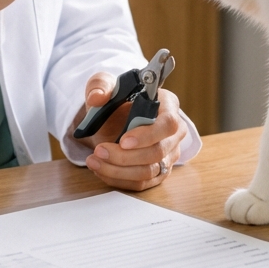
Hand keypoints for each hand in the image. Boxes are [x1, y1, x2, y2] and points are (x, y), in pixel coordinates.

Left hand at [79, 72, 185, 191]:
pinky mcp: (159, 171)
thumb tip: (97, 97)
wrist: (112, 118)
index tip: (123, 141)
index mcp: (168, 104)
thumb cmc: (115, 99)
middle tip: (99, 151)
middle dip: (125, 156)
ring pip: (149, 171)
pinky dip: (119, 178)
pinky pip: (142, 183)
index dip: (147, 136)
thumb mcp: (103, 84)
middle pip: (158, 152)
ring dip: (118, 170)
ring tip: (94, 161)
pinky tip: (101, 169)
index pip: (168, 124)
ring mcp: (169, 154)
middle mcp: (174, 132)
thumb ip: (99, 86)